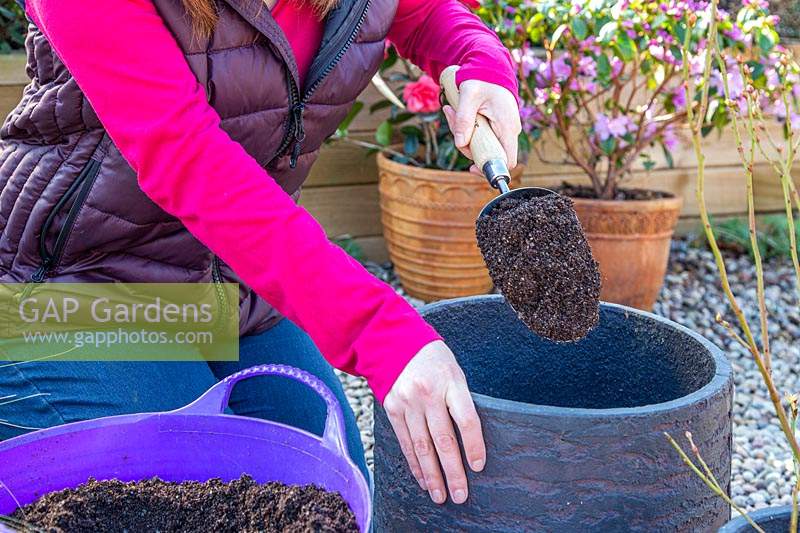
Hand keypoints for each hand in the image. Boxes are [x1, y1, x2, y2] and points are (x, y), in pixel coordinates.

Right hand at [383, 340, 485, 504]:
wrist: (395, 342)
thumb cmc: (434, 360)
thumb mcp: (455, 372)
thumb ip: (460, 402)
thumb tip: (470, 441)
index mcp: (450, 381)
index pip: (466, 420)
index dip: (474, 446)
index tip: (478, 467)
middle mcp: (427, 393)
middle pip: (443, 440)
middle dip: (453, 472)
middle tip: (460, 495)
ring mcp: (407, 402)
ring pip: (422, 446)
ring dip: (432, 475)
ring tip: (441, 495)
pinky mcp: (392, 408)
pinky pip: (405, 442)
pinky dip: (414, 463)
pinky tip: (422, 478)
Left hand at [442, 79, 521, 175]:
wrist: (490, 66)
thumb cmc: (483, 78)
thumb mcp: (469, 95)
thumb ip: (464, 119)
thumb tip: (460, 143)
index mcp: (507, 126)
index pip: (508, 160)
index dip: (491, 169)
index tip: (472, 168)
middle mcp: (508, 131)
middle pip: (488, 154)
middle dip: (466, 145)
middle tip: (453, 121)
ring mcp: (502, 130)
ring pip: (480, 145)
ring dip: (462, 133)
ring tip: (451, 111)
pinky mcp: (494, 127)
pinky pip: (478, 136)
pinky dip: (465, 128)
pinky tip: (455, 112)